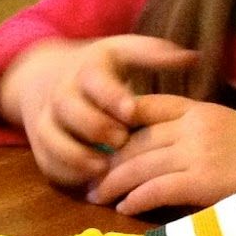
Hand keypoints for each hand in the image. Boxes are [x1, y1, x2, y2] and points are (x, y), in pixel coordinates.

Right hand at [0, 35, 199, 186]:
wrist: (48, 77)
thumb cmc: (102, 70)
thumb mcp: (125, 52)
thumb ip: (156, 56)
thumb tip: (194, 58)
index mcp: (86, 68)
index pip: (94, 79)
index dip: (111, 96)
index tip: (131, 111)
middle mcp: (60, 92)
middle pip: (67, 108)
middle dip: (93, 126)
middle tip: (121, 141)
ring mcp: (45, 119)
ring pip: (50, 138)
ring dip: (75, 155)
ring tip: (103, 169)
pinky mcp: (40, 145)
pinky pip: (46, 162)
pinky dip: (65, 173)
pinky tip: (90, 183)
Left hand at [87, 97, 235, 213]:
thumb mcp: (229, 133)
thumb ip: (195, 136)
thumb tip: (159, 154)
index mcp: (201, 110)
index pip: (148, 106)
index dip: (119, 121)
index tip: (100, 141)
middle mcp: (195, 126)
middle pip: (136, 140)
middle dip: (109, 160)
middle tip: (89, 177)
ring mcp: (198, 151)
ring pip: (140, 164)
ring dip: (113, 182)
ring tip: (97, 196)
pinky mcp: (203, 179)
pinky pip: (157, 188)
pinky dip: (135, 199)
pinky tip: (123, 208)